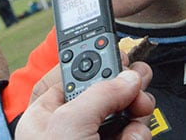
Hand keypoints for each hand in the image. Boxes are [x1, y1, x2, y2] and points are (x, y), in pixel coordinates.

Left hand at [16, 62, 154, 139]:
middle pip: (106, 92)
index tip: (120, 53)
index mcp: (46, 113)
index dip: (96, 62)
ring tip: (135, 120)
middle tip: (139, 82)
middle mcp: (70, 128)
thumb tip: (129, 77)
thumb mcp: (70, 123)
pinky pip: (135, 137)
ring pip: (126, 115)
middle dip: (124, 88)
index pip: (72, 74)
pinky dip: (138, 137)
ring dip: (136, 114)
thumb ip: (101, 93)